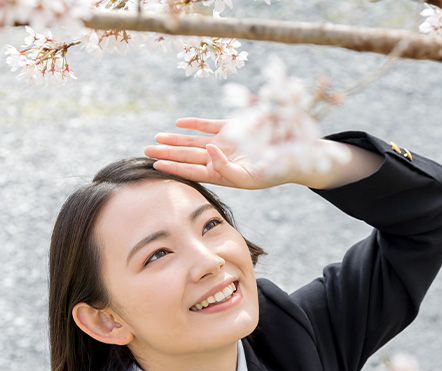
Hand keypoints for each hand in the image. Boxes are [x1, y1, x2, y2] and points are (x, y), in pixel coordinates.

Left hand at [144, 117, 286, 189]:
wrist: (296, 155)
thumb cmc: (275, 171)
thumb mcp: (250, 176)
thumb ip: (226, 166)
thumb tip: (207, 149)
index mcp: (224, 175)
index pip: (193, 172)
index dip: (174, 168)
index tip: (156, 166)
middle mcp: (221, 160)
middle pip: (188, 157)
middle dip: (167, 154)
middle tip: (145, 151)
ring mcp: (226, 143)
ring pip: (194, 142)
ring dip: (175, 140)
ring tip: (155, 139)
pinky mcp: (233, 128)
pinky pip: (209, 125)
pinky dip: (194, 124)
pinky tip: (178, 123)